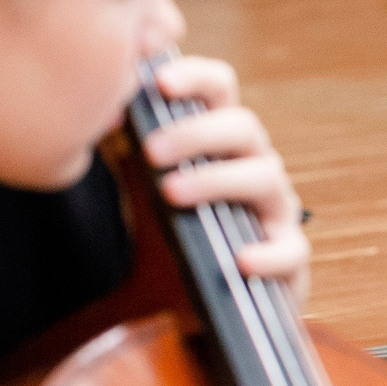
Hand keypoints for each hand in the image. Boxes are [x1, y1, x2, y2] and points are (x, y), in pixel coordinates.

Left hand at [142, 55, 310, 298]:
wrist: (199, 308)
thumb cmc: (174, 241)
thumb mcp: (142, 193)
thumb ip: (124, 156)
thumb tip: (96, 117)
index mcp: (221, 143)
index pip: (219, 90)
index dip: (195, 77)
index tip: (157, 82)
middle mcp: (255, 166)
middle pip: (243, 126)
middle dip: (195, 133)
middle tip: (150, 150)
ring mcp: (276, 210)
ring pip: (264, 177)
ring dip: (216, 180)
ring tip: (172, 193)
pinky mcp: (290, 258)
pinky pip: (290, 250)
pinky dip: (268, 253)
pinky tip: (240, 261)